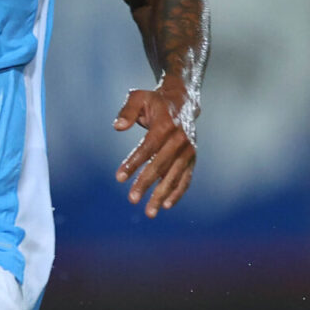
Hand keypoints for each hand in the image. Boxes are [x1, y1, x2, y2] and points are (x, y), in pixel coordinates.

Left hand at [112, 83, 196, 217]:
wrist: (183, 100)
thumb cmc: (155, 101)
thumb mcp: (138, 97)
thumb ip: (127, 111)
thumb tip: (117, 127)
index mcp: (165, 124)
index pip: (148, 147)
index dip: (134, 163)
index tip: (119, 178)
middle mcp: (180, 139)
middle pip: (161, 165)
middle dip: (146, 183)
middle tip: (132, 199)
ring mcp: (188, 150)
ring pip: (174, 176)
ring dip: (162, 194)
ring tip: (150, 212)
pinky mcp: (192, 158)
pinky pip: (185, 178)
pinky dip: (177, 192)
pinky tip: (166, 205)